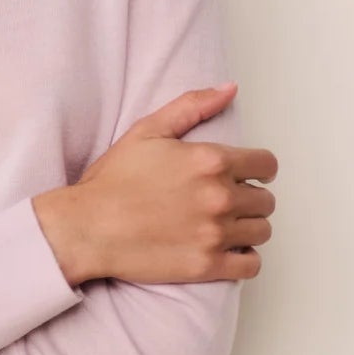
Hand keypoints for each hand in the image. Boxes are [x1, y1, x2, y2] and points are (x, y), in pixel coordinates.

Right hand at [39, 83, 276, 285]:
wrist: (86, 228)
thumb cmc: (112, 182)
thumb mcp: (147, 131)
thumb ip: (192, 107)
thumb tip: (229, 89)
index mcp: (211, 161)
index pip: (267, 165)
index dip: (260, 170)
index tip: (249, 177)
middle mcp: (219, 197)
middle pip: (266, 201)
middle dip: (251, 200)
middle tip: (229, 204)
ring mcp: (215, 234)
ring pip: (261, 232)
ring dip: (249, 229)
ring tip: (228, 228)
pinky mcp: (206, 265)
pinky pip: (251, 266)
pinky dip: (245, 260)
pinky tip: (228, 253)